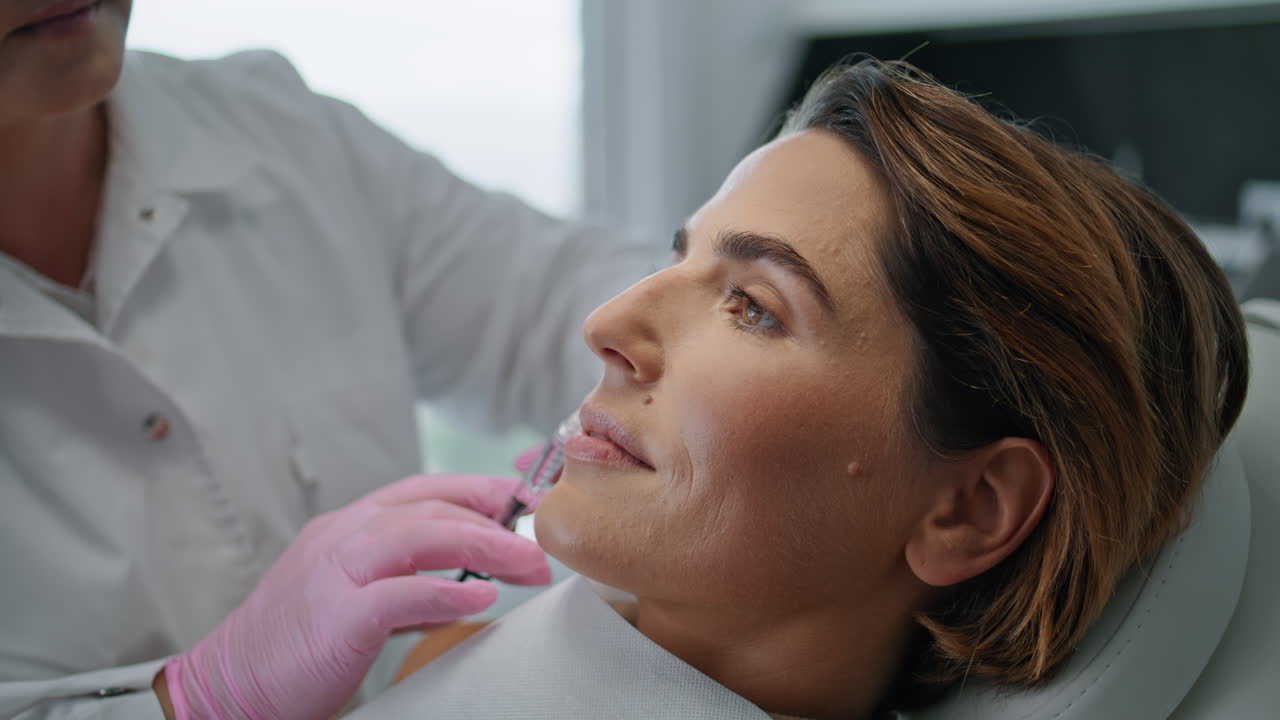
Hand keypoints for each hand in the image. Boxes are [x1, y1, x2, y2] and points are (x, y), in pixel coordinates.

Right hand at [163, 474, 550, 719]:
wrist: (227, 689)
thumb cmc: (292, 650)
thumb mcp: (353, 601)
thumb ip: (405, 586)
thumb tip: (467, 587)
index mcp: (347, 527)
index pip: (425, 491)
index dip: (480, 490)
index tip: (525, 505)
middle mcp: (342, 537)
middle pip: (433, 507)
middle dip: (496, 521)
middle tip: (540, 547)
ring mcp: (336, 572)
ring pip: (422, 535)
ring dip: (485, 546)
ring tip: (528, 566)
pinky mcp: (337, 616)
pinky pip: (403, 593)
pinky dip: (448, 591)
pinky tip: (484, 597)